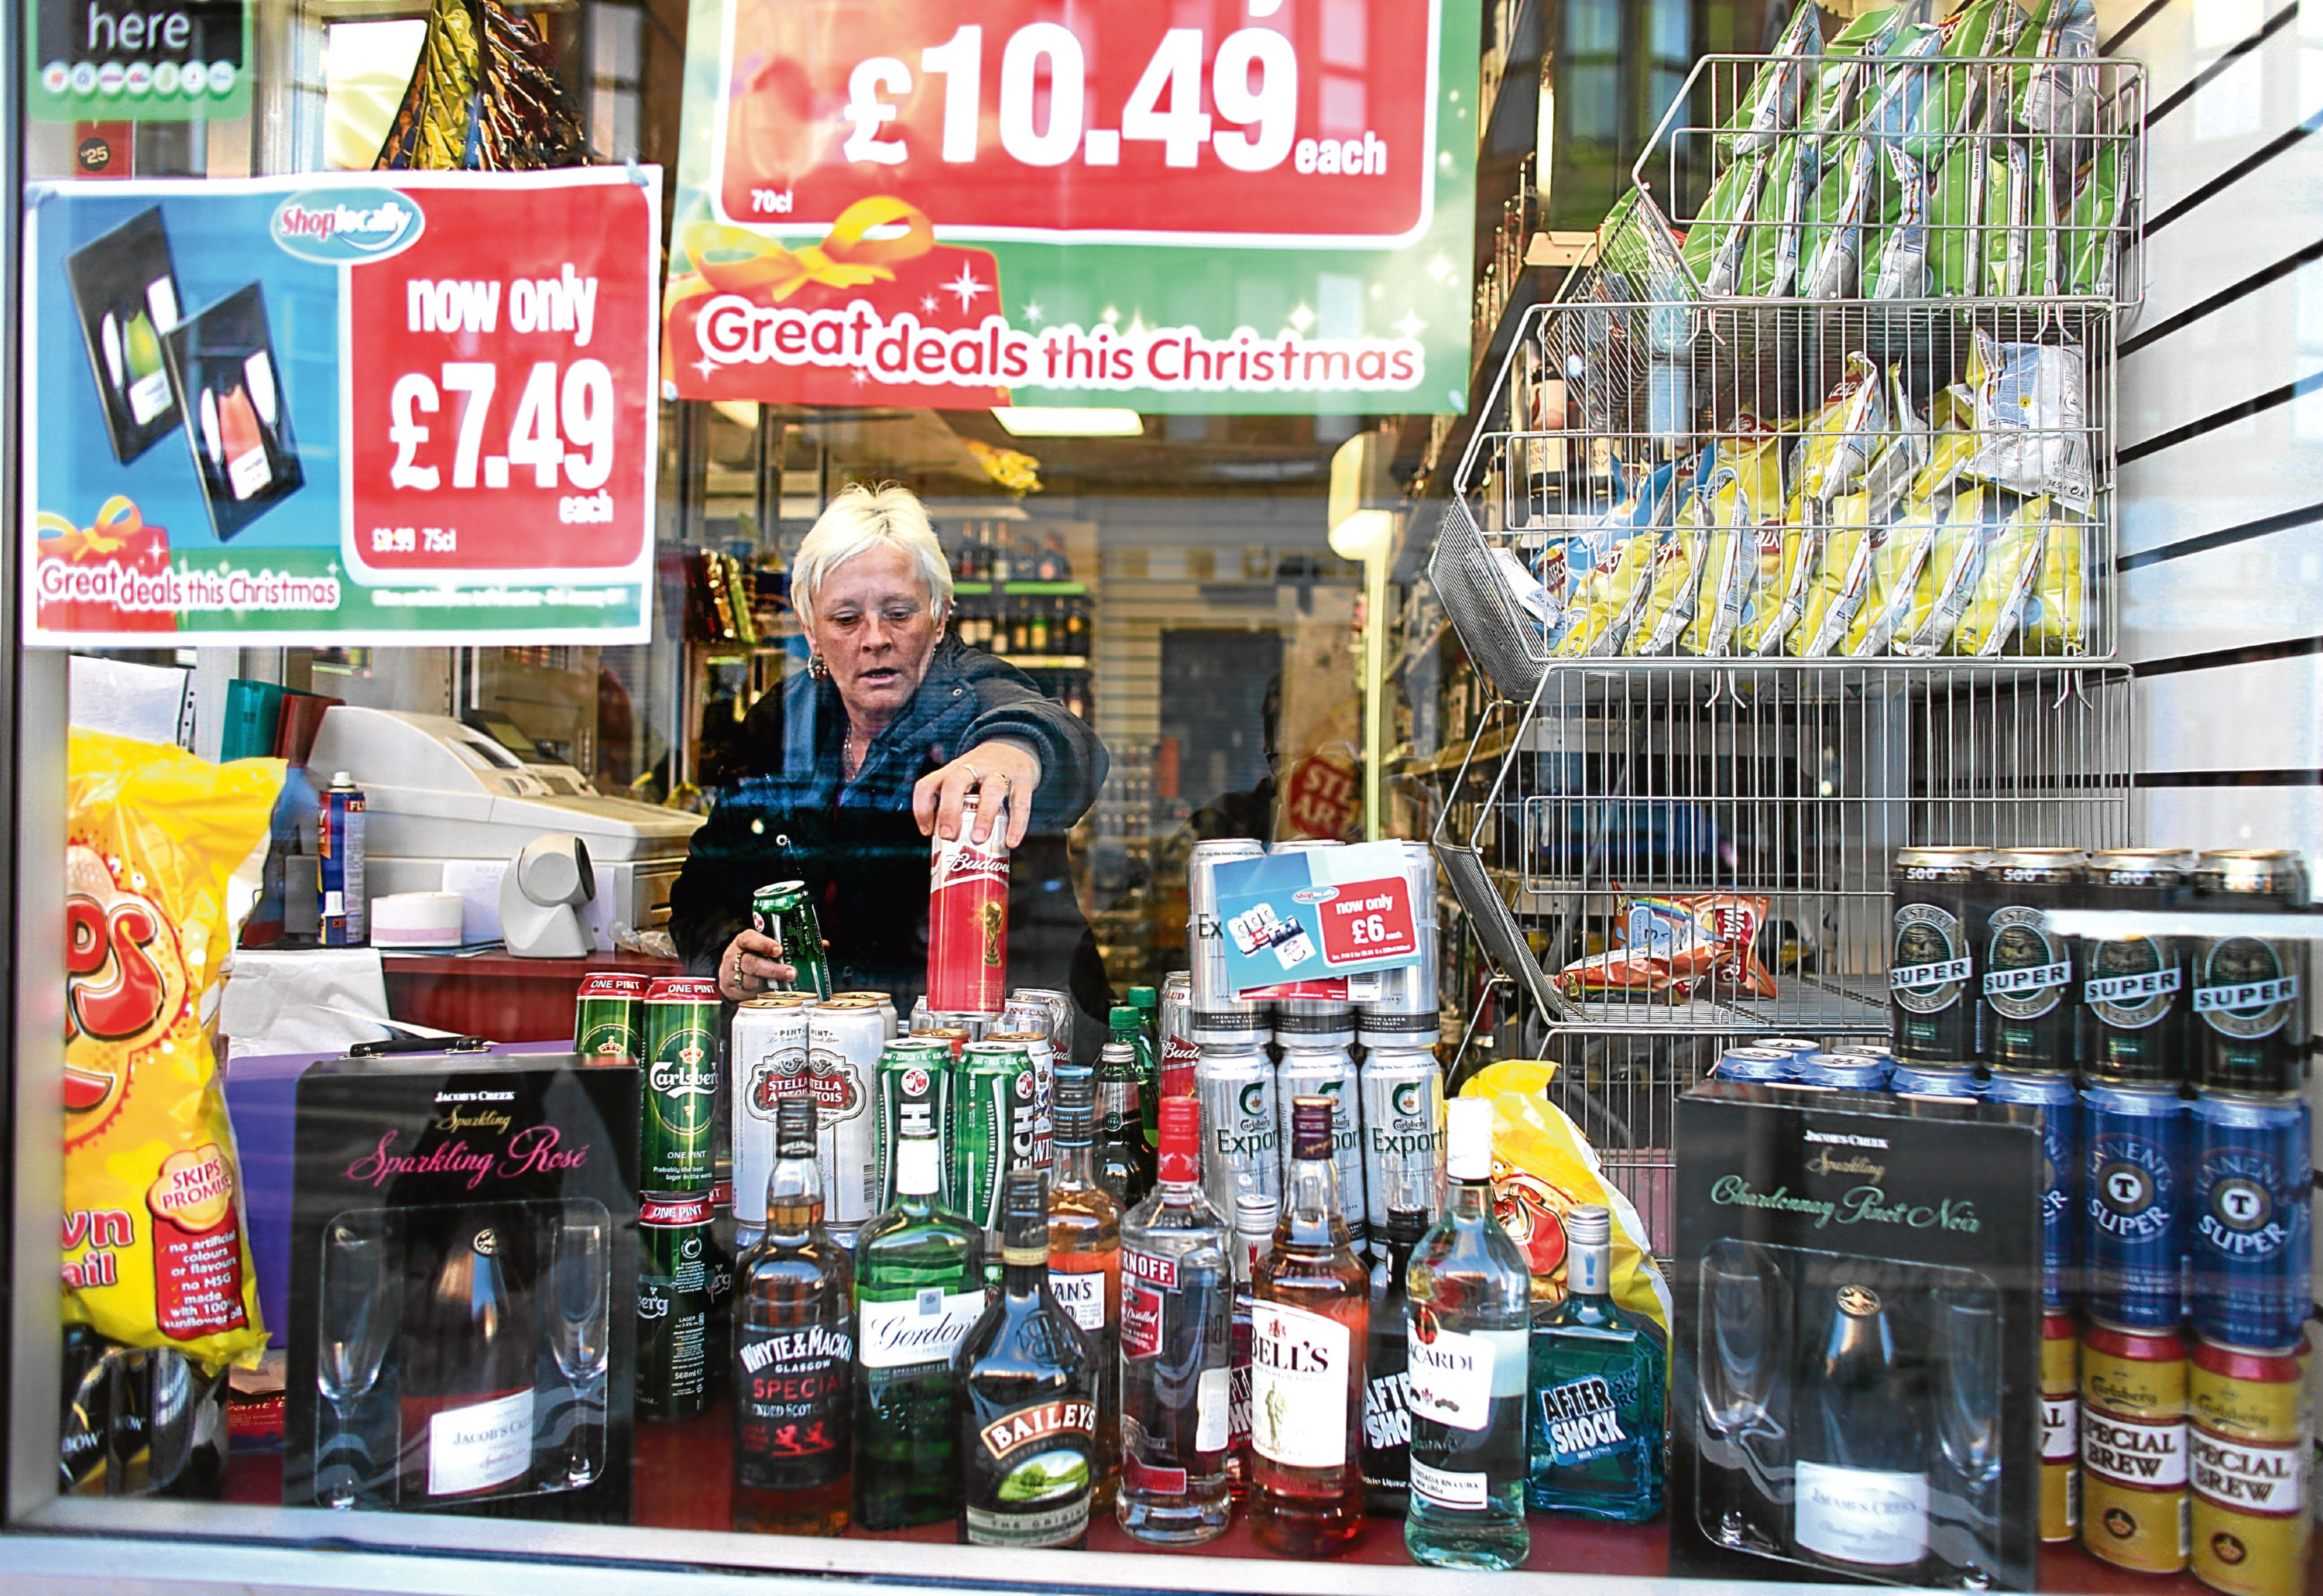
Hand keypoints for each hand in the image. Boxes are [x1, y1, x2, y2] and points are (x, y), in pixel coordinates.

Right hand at [718, 929, 795, 1001]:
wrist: (731, 971)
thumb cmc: (752, 955)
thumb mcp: (759, 946)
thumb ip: (773, 948)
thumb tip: (795, 954)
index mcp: (741, 942)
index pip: (749, 940)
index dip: (764, 944)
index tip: (779, 950)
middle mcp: (733, 958)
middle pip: (752, 964)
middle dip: (774, 970)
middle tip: (792, 973)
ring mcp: (730, 976)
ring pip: (751, 982)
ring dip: (770, 985)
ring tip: (786, 985)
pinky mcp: (732, 991)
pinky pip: (749, 995)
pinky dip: (763, 995)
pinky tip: (772, 992)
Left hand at [913, 741, 1038, 848]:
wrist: (1015, 747)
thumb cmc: (983, 773)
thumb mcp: (963, 779)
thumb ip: (954, 805)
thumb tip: (946, 845)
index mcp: (953, 770)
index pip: (928, 784)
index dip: (922, 808)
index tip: (927, 832)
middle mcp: (974, 767)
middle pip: (955, 782)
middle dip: (949, 810)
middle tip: (948, 836)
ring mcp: (1000, 772)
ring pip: (991, 790)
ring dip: (983, 816)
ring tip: (978, 839)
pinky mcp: (1023, 780)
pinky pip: (1020, 802)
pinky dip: (1017, 824)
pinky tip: (1011, 842)